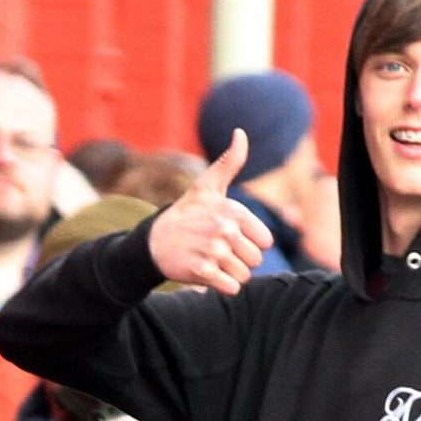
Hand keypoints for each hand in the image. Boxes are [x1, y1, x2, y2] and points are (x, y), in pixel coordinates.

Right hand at [147, 137, 276, 294]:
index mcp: (232, 211)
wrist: (154, 241)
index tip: (231, 237)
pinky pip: (231, 288)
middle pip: (255, 260)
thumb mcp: (207, 186)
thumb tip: (240, 133)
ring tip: (212, 261)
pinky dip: (222, 285)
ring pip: (244, 275)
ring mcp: (212, 251)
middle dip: (240, 260)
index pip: (265, 241)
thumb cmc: (187, 214)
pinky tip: (208, 274)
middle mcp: (224, 229)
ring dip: (230, 273)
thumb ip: (229, 162)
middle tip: (219, 251)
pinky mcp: (201, 272)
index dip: (250, 242)